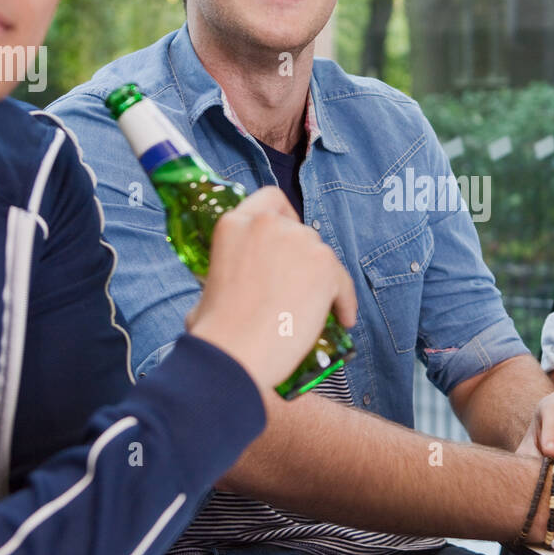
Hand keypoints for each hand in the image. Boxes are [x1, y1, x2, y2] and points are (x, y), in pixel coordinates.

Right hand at [186, 187, 357, 390]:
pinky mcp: (325, 267)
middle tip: (299, 287)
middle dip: (303, 258)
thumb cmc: (215, 332)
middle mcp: (269, 225)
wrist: (234, 354)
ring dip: (324, 279)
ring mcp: (299, 242)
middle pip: (301, 232)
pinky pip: (343, 282)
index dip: (284, 219)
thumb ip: (229, 273)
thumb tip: (237, 287)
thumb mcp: (209, 287)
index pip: (271, 200)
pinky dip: (344, 301)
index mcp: (235, 224)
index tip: (287, 241)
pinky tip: (342, 319)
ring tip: (319, 309)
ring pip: (323, 256)